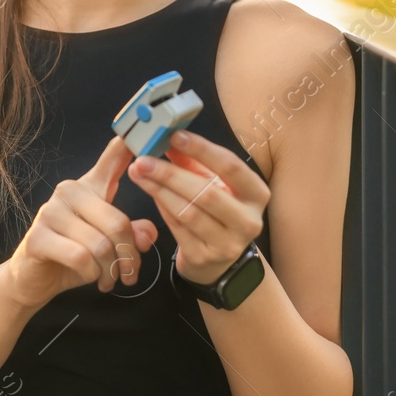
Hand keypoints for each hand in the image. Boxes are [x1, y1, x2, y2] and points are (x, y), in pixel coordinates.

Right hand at [0, 136, 158, 310]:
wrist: (33, 279)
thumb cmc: (74, 256)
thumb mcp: (111, 245)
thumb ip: (133, 234)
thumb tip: (148, 233)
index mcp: (89, 187)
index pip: (113, 158)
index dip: (131, 144)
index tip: (147, 126)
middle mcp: (68, 192)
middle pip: (117, 221)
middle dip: (129, 255)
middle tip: (131, 275)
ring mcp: (50, 212)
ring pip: (100, 244)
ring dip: (111, 270)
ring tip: (111, 280)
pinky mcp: (38, 237)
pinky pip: (81, 257)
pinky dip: (93, 274)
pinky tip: (92, 279)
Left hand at [127, 130, 269, 285]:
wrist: (217, 260)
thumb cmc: (216, 212)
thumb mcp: (212, 183)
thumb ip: (193, 162)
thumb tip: (168, 137)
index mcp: (256, 194)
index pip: (231, 167)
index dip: (202, 149)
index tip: (174, 135)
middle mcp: (248, 220)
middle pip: (206, 193)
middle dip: (171, 173)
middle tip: (143, 159)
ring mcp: (227, 244)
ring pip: (188, 212)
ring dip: (159, 190)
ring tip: (138, 172)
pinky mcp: (204, 258)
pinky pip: (177, 228)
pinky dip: (161, 207)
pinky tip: (149, 192)